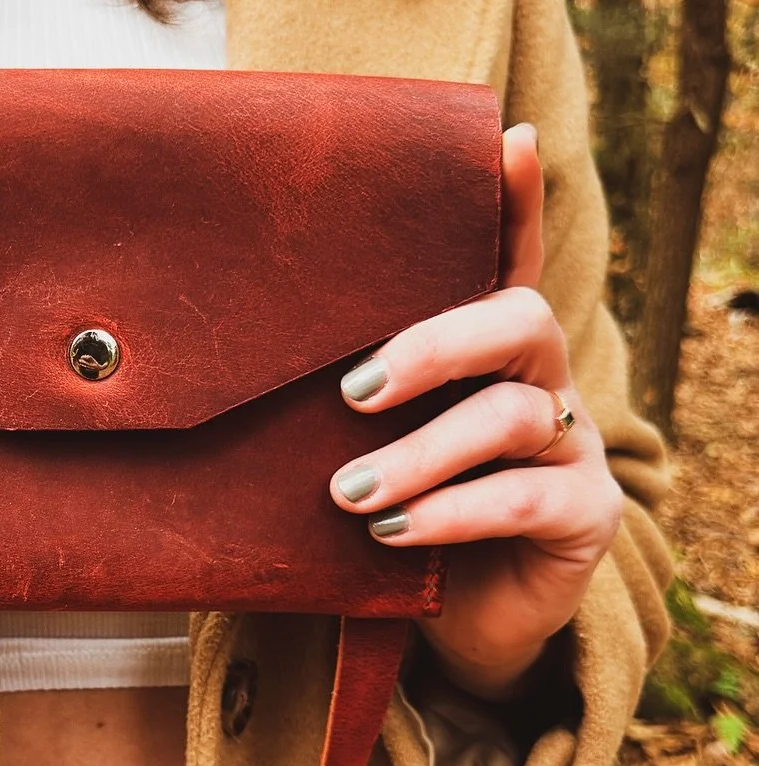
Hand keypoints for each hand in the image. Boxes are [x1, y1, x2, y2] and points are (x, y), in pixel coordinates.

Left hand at [329, 124, 622, 702]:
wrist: (447, 625)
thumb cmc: (385, 515)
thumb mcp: (346, 450)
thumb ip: (312, 401)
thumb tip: (181, 364)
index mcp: (483, 351)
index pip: (506, 258)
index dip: (512, 203)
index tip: (506, 140)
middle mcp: (539, 381)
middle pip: (520, 318)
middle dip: (435, 343)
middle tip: (351, 389)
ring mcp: (570, 446)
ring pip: (513, 414)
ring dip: (423, 450)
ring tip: (347, 491)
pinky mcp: (584, 517)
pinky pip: (526, 499)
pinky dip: (453, 511)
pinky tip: (391, 529)